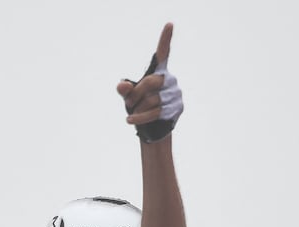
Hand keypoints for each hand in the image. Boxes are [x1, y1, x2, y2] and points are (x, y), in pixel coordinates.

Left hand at [116, 23, 182, 141]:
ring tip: (132, 113)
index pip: (163, 53)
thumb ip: (125, 90)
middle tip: (127, 103)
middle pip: (150, 82)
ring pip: (152, 100)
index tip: (169, 24)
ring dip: (137, 108)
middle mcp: (170, 79)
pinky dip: (140, 117)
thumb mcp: (129, 98)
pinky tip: (130, 119)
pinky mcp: (177, 107)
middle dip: (136, 94)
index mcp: (159, 71)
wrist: (152, 129)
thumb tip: (121, 86)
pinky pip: (156, 112)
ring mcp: (176, 93)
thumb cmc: (140, 107)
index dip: (165, 39)